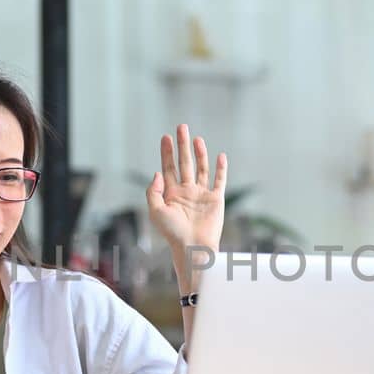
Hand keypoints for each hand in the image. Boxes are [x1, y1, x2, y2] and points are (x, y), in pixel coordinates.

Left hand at [145, 124, 227, 278]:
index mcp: (171, 194)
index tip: (165, 137)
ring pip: (201, 169)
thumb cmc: (172, 233)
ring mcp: (202, 195)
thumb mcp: (155, 211)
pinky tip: (220, 156)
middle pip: (184, 163)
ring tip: (196, 138)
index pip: (168, 168)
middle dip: (182, 145)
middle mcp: (186, 192)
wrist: (193, 247)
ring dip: (199, 153)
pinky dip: (221, 168)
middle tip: (181, 127)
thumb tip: (157, 172)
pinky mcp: (216, 199)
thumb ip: (153, 191)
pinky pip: (219, 180)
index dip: (166, 152)